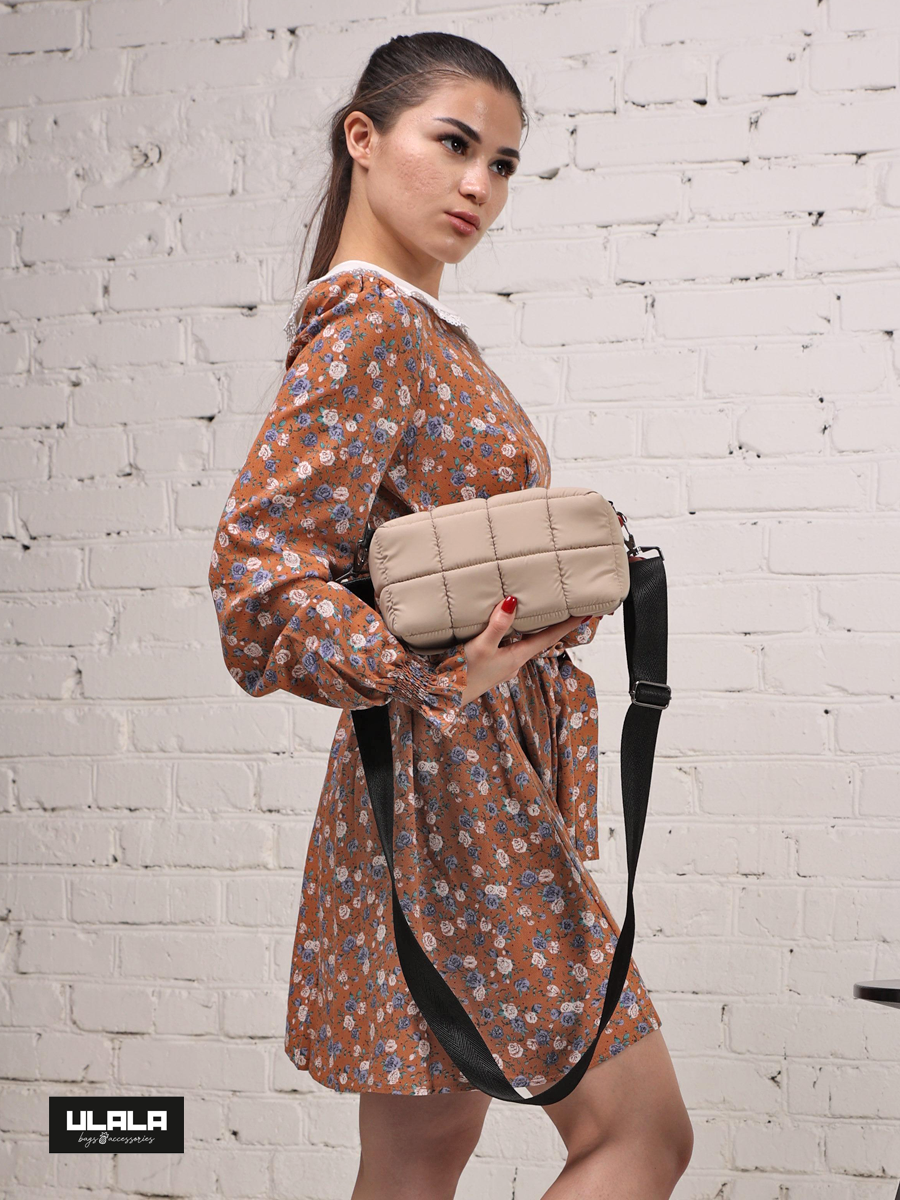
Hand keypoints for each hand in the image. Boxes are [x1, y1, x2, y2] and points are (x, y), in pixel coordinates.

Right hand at [458, 596, 593, 705]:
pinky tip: (506, 628)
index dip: (568, 624)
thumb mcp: (480, 647)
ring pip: (523, 642)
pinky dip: (514, 634)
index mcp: (517, 656)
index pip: (550, 637)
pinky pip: (509, 646)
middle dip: (553, 624)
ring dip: (533, 629)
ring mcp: (502, 665)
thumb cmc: (462, 675)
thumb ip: (497, 625)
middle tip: (567, 608)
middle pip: (540, 639)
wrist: (442, 698)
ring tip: (539, 613)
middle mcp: (514, 661)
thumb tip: (513, 601)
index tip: (587, 612)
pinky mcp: (490, 665)